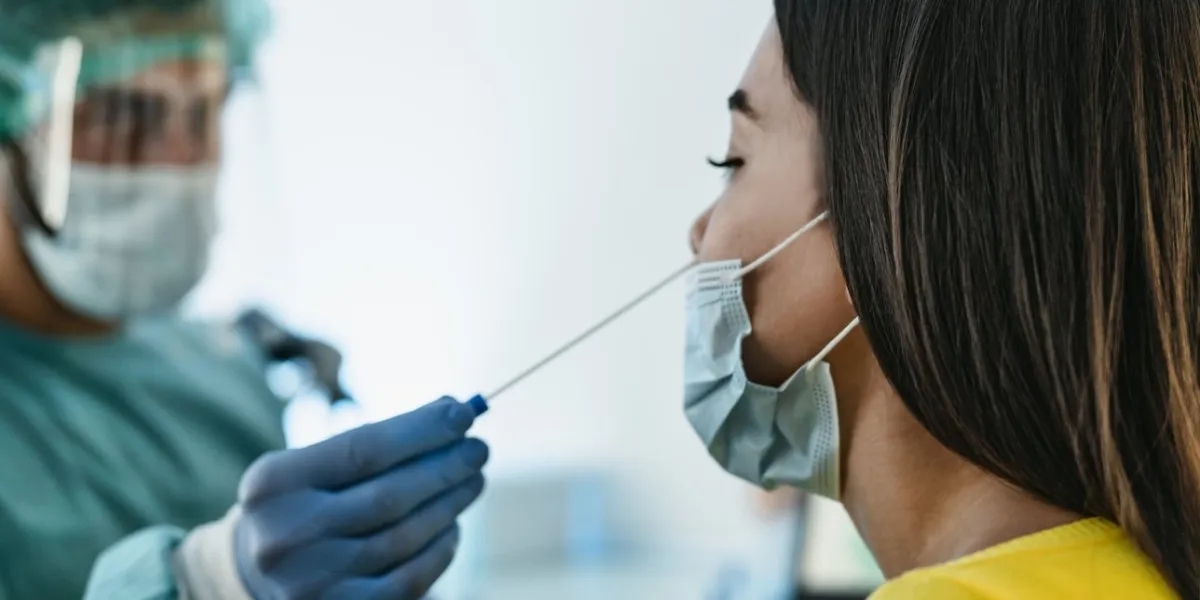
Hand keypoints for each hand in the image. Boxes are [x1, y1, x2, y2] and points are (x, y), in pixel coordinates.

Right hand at [235, 397, 488, 598]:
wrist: (256, 571)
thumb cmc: (304, 503)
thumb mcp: (315, 467)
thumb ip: (376, 442)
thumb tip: (452, 412)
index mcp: (275, 484)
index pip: (364, 449)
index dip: (422, 430)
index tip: (463, 413)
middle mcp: (285, 535)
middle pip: (389, 495)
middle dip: (445, 467)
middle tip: (478, 449)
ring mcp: (311, 582)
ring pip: (404, 536)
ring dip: (449, 503)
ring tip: (472, 480)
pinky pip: (409, 579)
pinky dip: (440, 549)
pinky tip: (453, 526)